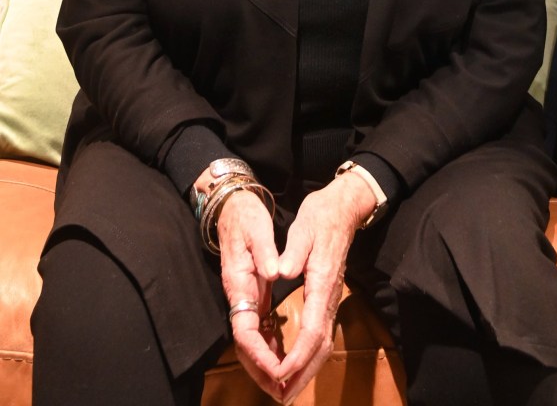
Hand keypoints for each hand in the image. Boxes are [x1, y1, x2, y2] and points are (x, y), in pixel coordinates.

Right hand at [217, 189, 283, 400]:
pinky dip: (269, 347)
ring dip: (266, 365)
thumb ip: (265, 250)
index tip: (279, 371)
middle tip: (283, 393)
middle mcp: (240, 295)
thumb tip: (274, 271)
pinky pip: (259, 328)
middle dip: (262, 370)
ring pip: (252, 340)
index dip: (260, 354)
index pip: (245, 330)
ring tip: (285, 387)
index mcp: (240, 283)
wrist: (234, 205)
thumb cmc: (245, 216)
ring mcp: (245, 296)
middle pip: (246, 344)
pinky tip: (282, 358)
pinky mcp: (253, 293)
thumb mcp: (257, 228)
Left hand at [274, 173, 375, 402]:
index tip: (282, 373)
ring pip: (323, 344)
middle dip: (302, 373)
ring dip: (306, 370)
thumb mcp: (303, 228)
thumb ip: (293, 250)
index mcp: (320, 282)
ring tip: (286, 390)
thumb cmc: (321, 217)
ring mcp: (331, 299)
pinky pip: (320, 336)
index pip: (313, 328)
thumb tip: (281, 271)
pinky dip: (309, 356)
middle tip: (282, 395)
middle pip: (321, 346)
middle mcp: (329, 296)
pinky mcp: (328, 298)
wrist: (343, 209)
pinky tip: (295, 365)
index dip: (298, 355)